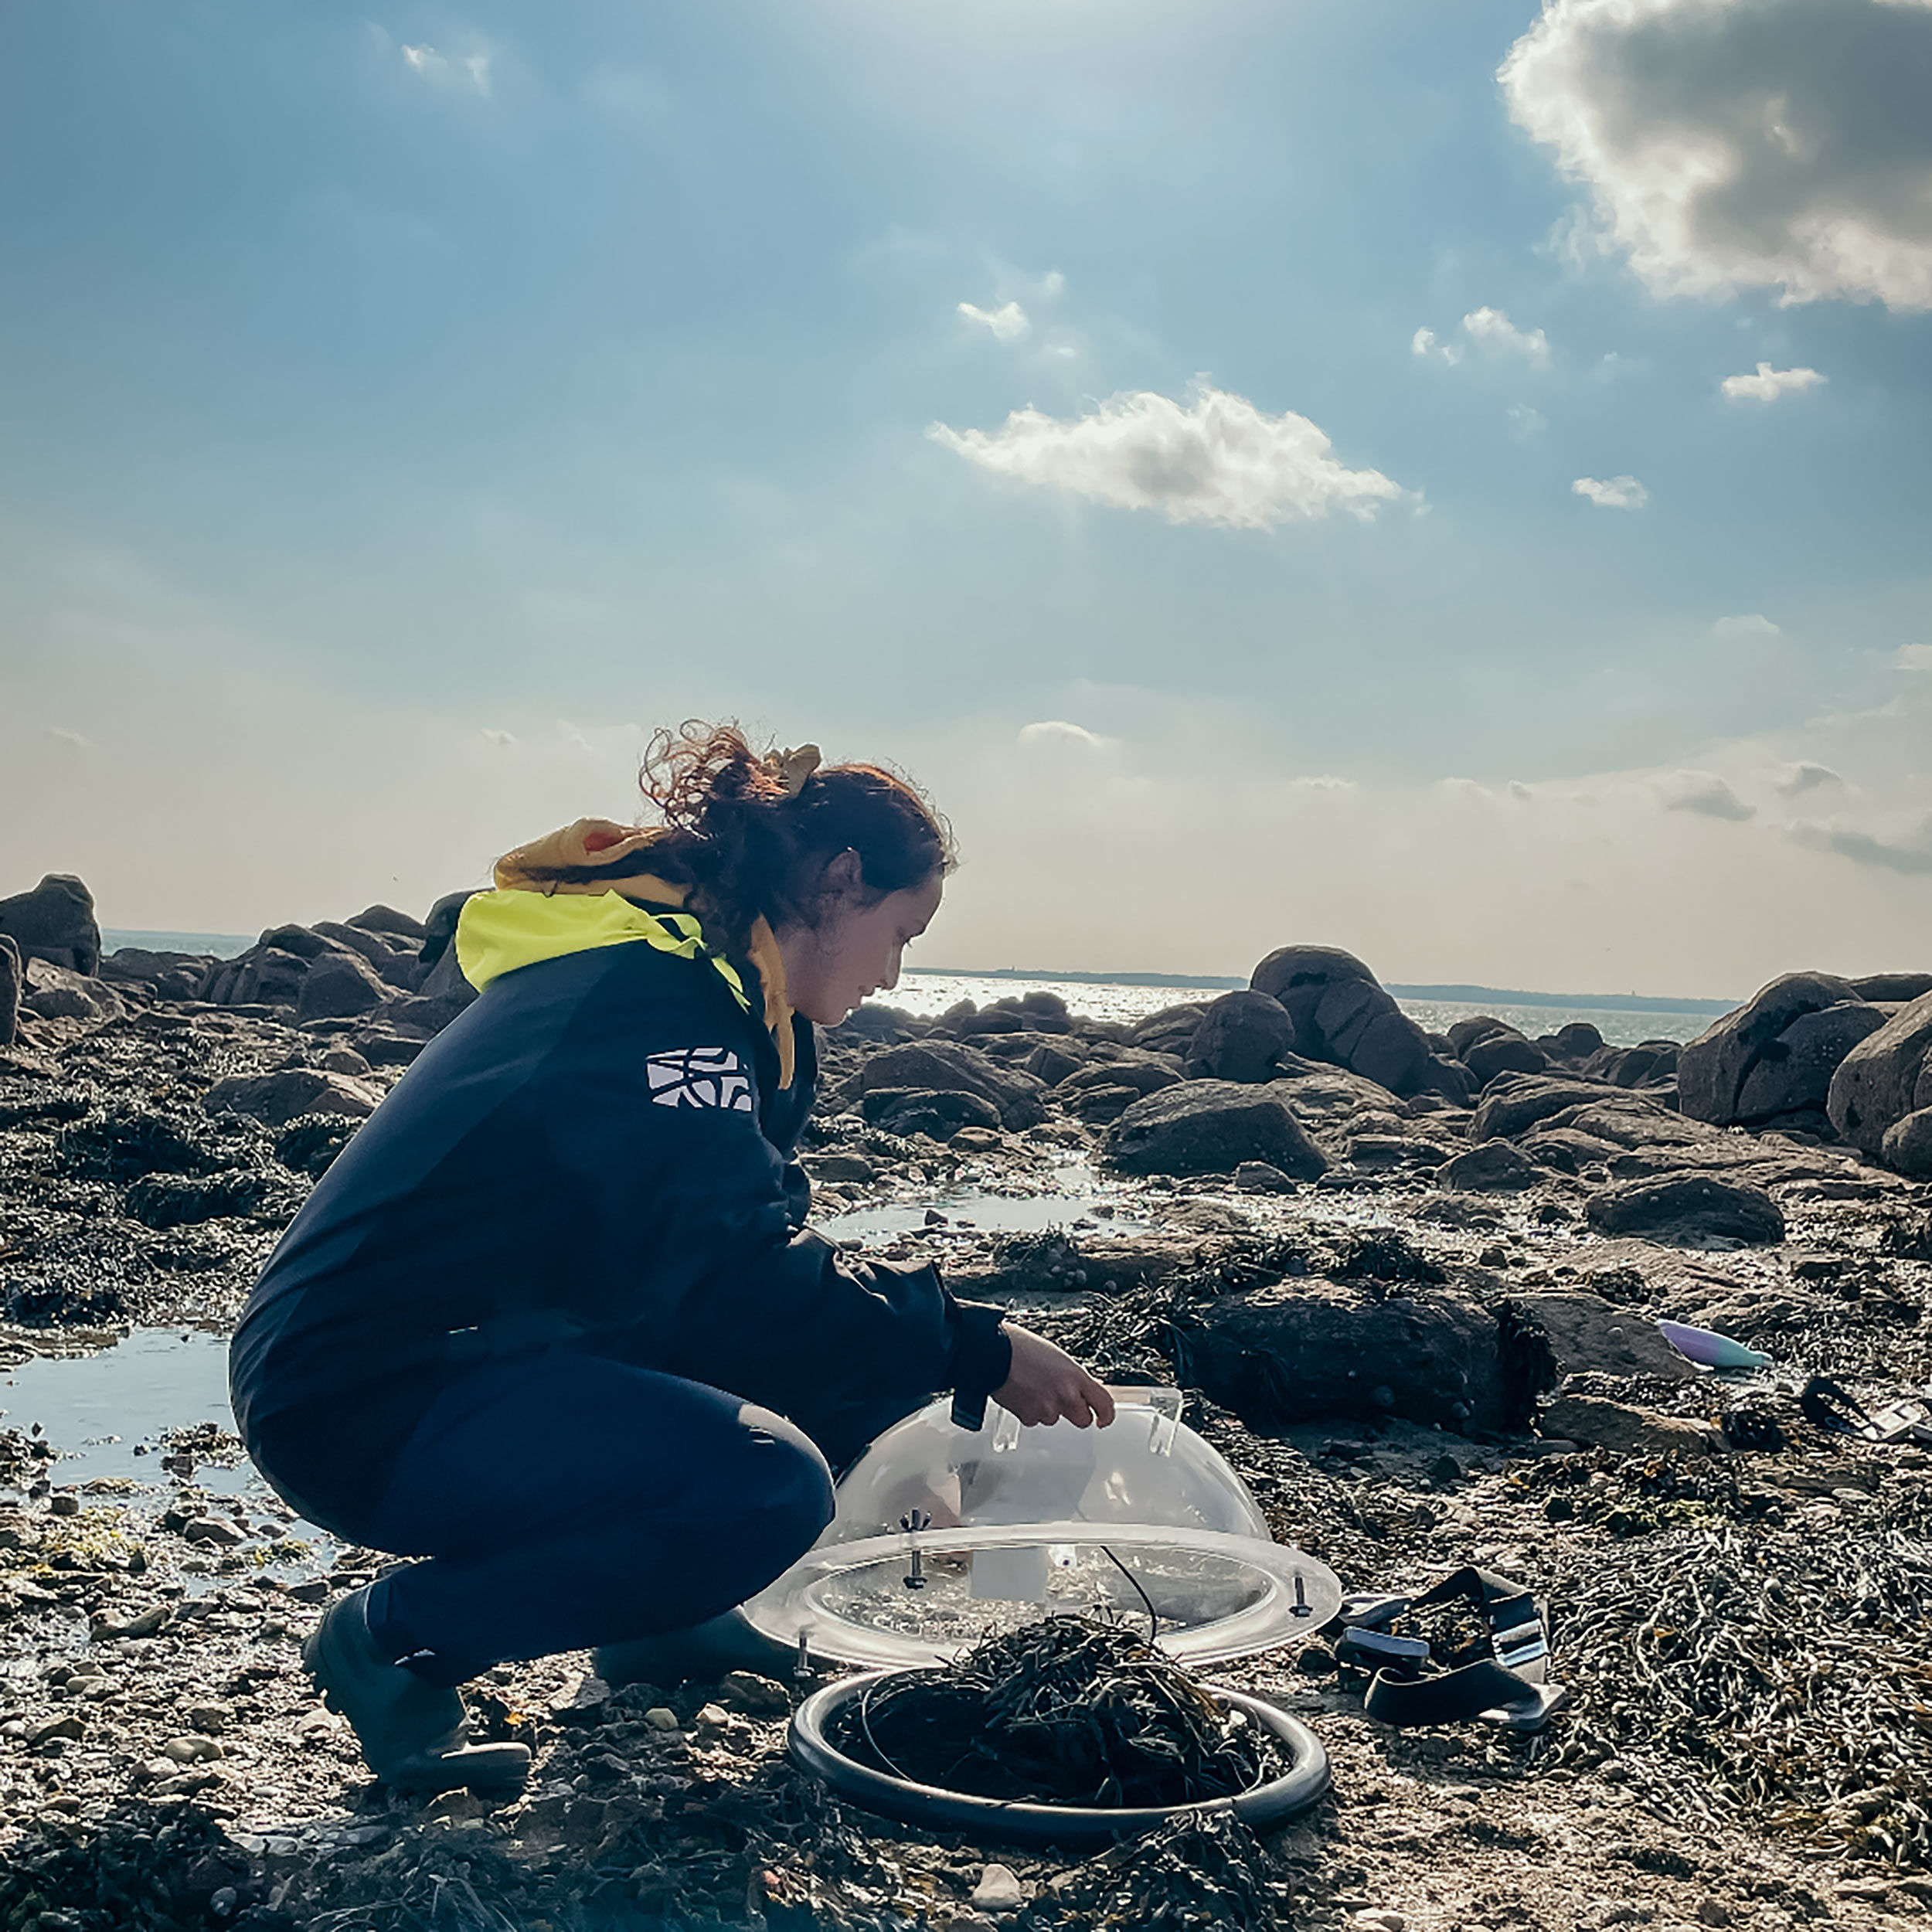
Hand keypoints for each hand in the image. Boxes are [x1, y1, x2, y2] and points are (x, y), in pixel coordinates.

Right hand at [992, 1324, 1115, 1428]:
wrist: (993, 1353)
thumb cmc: (1020, 1347)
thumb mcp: (1057, 1358)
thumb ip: (1072, 1377)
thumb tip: (1080, 1390)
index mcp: (1076, 1376)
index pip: (1104, 1404)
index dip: (1107, 1415)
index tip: (1103, 1419)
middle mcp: (1066, 1395)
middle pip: (1082, 1419)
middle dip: (1075, 1412)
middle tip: (1061, 1399)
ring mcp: (1047, 1409)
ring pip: (1055, 1418)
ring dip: (1048, 1408)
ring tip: (1033, 1387)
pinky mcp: (1029, 1417)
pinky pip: (1035, 1419)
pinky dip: (1030, 1410)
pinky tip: (1022, 1393)